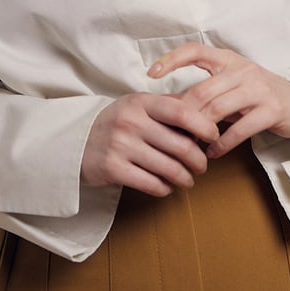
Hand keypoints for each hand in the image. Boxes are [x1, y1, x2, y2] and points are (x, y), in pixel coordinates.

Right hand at [81, 92, 219, 196]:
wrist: (75, 141)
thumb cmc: (117, 122)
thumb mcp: (138, 105)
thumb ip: (168, 106)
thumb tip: (205, 110)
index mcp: (141, 102)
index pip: (182, 112)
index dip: (204, 126)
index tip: (214, 136)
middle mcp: (131, 121)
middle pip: (181, 145)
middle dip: (199, 160)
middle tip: (202, 165)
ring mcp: (121, 145)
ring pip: (169, 168)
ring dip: (185, 178)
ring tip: (188, 179)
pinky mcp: (113, 169)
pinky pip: (152, 184)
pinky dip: (165, 188)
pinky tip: (167, 186)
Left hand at [148, 43, 289, 157]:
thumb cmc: (255, 95)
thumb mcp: (229, 86)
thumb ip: (204, 92)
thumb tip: (166, 106)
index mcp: (228, 59)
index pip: (195, 51)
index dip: (172, 59)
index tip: (151, 74)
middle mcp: (243, 70)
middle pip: (203, 90)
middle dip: (184, 114)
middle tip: (171, 132)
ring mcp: (258, 89)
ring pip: (218, 109)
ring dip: (200, 131)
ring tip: (190, 146)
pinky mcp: (271, 110)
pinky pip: (240, 128)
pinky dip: (222, 144)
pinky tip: (212, 152)